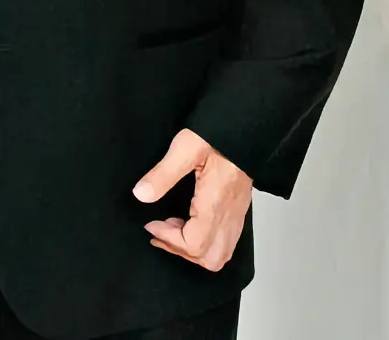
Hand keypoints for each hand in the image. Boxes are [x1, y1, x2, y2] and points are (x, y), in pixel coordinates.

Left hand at [134, 129, 253, 271]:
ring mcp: (236, 216)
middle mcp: (229, 216)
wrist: (246, 129)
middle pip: (210, 259)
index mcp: (215, 204)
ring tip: (173, 227)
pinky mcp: (238, 211)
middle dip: (181, 251)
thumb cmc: (218, 136)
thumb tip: (142, 195)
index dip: (169, 240)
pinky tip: (188, 221)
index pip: (195, 245)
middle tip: (160, 231)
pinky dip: (205, 242)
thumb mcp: (185, 148)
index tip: (151, 223)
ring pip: (220, 254)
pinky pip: (226, 242)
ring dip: (194, 249)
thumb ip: (162, 174)